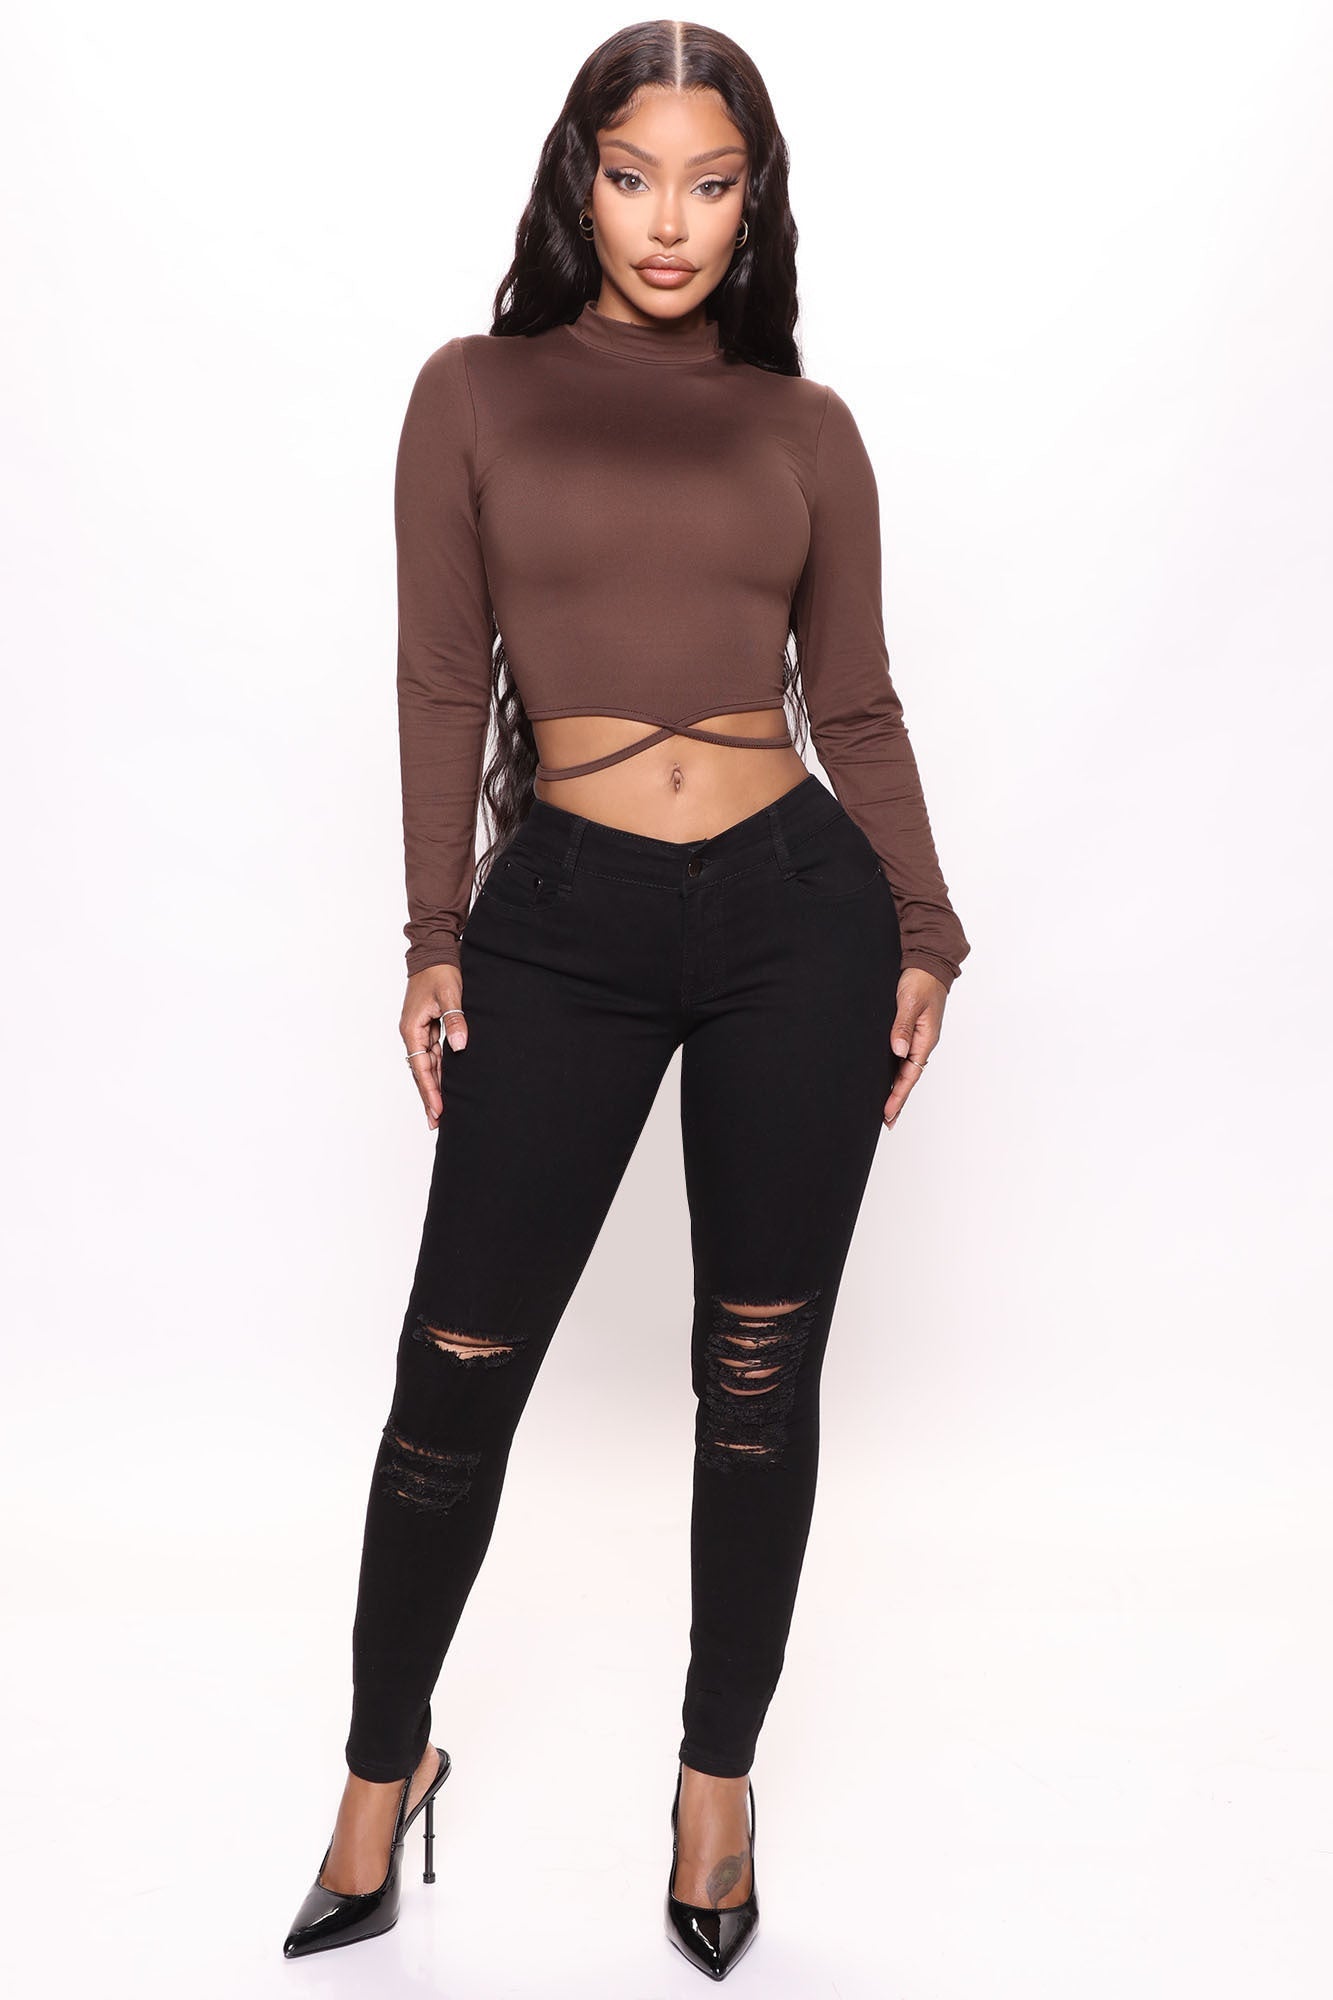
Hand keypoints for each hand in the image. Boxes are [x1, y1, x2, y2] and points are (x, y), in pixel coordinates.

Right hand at [401, 965, 466, 1129]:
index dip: (430, 1090)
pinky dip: (439, 1071)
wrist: (434, 953)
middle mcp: (413, 1033)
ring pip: (427, 1065)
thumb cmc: (439, 971)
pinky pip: (433, 1055)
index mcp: (412, 1029)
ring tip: (440, 1112)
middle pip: (421, 1072)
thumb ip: (455, 1019)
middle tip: (436, 1123)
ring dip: (434, 1086)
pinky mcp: (428, 1027)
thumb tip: (460, 1046)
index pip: (421, 1067)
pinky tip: (445, 1085)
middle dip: (429, 1097)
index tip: (438, 1110)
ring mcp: (419, 1031)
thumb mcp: (450, 994)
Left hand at [882, 967, 946, 1129]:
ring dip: (896, 1087)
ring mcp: (917, 1037)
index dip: (898, 1095)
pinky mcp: (910, 1030)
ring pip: (905, 1069)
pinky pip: (902, 1056)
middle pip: (909, 1077)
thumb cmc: (921, 980)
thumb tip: (898, 1050)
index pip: (910, 1074)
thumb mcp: (910, 1001)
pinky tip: (886, 1078)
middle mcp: (922, 1042)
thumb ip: (902, 1026)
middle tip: (886, 1121)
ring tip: (886, 1107)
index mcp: (925, 1039)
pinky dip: (894, 1070)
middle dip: (898, 1099)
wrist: (927, 963)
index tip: (887, 1112)